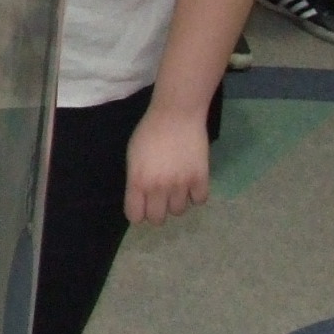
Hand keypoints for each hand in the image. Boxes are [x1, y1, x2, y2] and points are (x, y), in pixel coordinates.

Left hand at [123, 104, 210, 224]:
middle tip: (160, 199)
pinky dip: (195, 195)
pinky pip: (199, 200)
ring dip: (177, 202)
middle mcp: (158, 188)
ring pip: (179, 211)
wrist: (176, 114)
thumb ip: (136, 179)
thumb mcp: (133, 156)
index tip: (142, 206)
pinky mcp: (200, 178)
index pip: (135, 216)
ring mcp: (181, 184)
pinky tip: (192, 184)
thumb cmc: (150, 131)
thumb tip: (141, 197)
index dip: (138, 213)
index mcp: (138, 181)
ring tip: (177, 187)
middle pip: (157, 219)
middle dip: (157, 211)